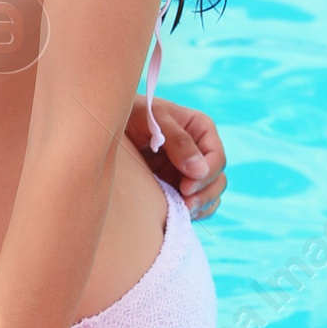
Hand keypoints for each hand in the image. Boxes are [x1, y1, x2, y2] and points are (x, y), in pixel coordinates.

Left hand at [134, 95, 226, 221]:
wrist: (109, 127)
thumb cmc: (132, 114)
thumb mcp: (153, 118)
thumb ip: (178, 141)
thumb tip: (200, 170)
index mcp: (200, 130)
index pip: (217, 158)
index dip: (207, 175)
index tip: (186, 187)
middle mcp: (200, 151)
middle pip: (217, 180)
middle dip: (204, 195)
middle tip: (184, 204)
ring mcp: (189, 171)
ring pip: (209, 196)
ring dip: (199, 207)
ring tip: (181, 210)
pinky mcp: (176, 186)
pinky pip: (195, 205)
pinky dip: (191, 213)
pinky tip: (177, 213)